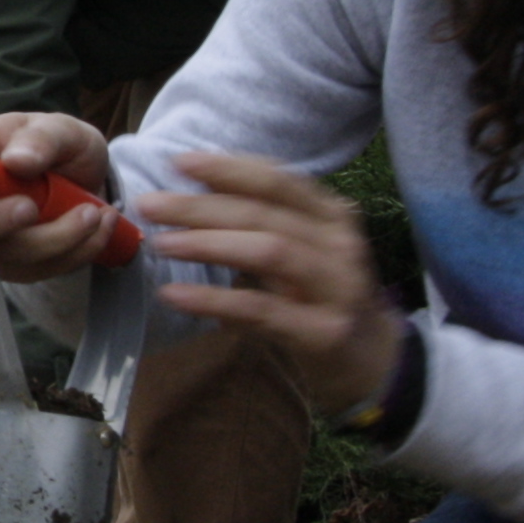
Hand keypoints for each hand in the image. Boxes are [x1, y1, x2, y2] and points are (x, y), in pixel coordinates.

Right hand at [0, 112, 124, 281]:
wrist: (87, 182)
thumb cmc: (59, 147)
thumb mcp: (62, 129)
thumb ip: (44, 138)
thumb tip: (18, 161)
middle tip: (31, 207)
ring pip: (2, 253)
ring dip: (55, 237)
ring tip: (93, 213)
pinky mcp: (13, 266)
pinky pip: (37, 270)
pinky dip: (75, 251)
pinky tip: (98, 228)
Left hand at [134, 151, 403, 413]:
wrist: (372, 360)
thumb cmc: (322, 296)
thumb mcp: (301, 249)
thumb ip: (261, 219)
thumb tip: (200, 183)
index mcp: (332, 215)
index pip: (278, 180)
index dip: (228, 168)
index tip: (179, 162)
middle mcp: (340, 244)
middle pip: (263, 213)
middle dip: (202, 206)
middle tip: (151, 205)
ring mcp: (337, 288)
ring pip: (268, 251)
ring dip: (209, 243)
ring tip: (162, 243)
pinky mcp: (323, 332)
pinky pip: (261, 309)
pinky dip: (213, 299)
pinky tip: (174, 294)